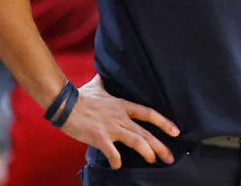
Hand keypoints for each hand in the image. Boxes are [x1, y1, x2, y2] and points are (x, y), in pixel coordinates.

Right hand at [59, 76, 180, 169]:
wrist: (64, 103)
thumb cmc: (80, 95)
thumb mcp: (98, 86)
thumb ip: (105, 83)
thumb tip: (104, 74)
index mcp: (123, 105)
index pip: (149, 113)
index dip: (164, 123)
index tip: (176, 131)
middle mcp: (120, 117)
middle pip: (146, 132)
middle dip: (160, 146)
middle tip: (169, 157)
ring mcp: (111, 128)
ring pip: (136, 142)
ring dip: (147, 153)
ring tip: (153, 161)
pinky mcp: (99, 137)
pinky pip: (112, 152)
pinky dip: (116, 161)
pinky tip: (118, 166)